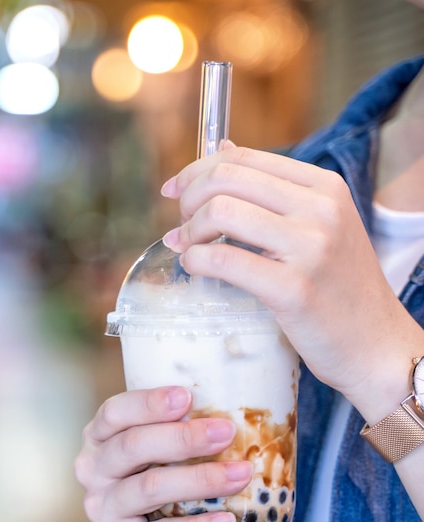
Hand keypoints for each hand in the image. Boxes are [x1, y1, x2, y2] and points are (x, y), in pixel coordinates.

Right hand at [75, 386, 251, 521]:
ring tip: (240, 474)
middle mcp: (92, 472)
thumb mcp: (158, 455)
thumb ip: (176, 431)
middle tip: (225, 432)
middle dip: (183, 437)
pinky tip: (225, 520)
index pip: (114, 412)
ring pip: (149, 488)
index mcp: (98, 438)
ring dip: (200, 479)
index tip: (187, 396)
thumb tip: (232, 409)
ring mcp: (102, 512)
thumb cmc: (159, 488)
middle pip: (132, 446)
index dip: (148, 403)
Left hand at [161, 144, 421, 414]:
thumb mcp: (318, 226)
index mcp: (324, 187)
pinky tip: (195, 267)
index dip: (197, 171)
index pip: (243, 158)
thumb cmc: (338, 286)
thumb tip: (221, 149)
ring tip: (189, 249)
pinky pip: (224, 260)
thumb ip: (270, 189)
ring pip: (220, 212)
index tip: (175, 191)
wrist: (374, 343)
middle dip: (188, 199)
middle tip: (182, 226)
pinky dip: (195, 260)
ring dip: (190, 231)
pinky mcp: (293, 289)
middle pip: (226, 179)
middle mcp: (320, 209)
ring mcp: (310, 248)